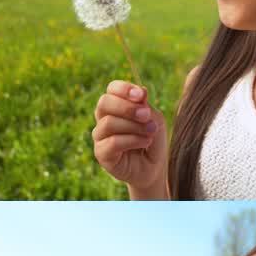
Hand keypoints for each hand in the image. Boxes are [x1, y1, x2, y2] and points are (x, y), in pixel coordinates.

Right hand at [93, 81, 167, 195]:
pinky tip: (146, 141)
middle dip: (127, 107)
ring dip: (134, 126)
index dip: (124, 89)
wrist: (154, 167)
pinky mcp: (101, 153)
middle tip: (146, 115)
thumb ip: (146, 107)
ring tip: (151, 131)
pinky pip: (113, 142)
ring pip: (109, 123)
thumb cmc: (152, 139)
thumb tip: (142, 91)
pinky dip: (133, 140)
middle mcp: (103, 118)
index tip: (141, 95)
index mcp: (115, 106)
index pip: (111, 89)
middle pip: (104, 102)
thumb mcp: (155, 120)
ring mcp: (100, 136)